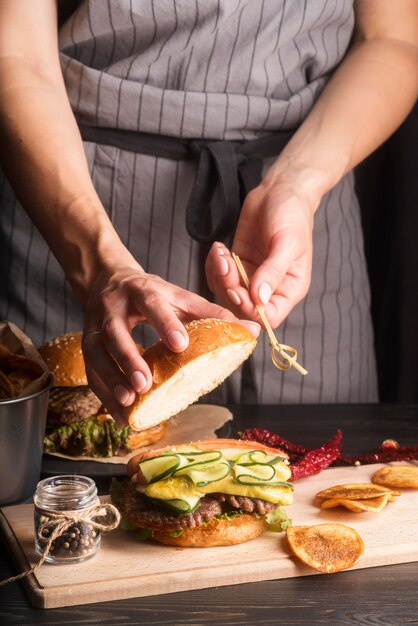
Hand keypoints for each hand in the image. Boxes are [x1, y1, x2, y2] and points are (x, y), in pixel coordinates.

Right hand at [81, 261, 259, 424]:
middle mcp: (113, 307)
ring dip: (110, 380)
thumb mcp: (179, 296)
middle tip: (144, 384)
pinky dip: (103, 394)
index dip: (165, 323)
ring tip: (128, 403)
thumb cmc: (151, 294)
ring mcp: (94, 326)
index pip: (152, 303)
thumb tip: (251, 329)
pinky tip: (120, 414)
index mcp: (142, 291)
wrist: (107, 281)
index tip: (180, 345)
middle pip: (115, 331)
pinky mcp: (86, 345)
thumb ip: (211, 313)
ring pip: (95, 353)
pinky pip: (90, 372)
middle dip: (127, 358)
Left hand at [205, 176, 315, 328]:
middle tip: (225, 264)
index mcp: (290, 288)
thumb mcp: (287, 242)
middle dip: (229, 288)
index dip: (249, 309)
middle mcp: (270, 288)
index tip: (237, 289)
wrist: (280, 190)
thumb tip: (260, 299)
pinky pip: (219, 277)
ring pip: (227, 293)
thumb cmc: (292, 214)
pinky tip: (219, 249)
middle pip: (243, 308)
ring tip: (221, 252)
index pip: (269, 317)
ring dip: (219, 275)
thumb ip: (273, 272)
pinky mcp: (237, 264)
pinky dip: (214, 266)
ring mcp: (252, 277)